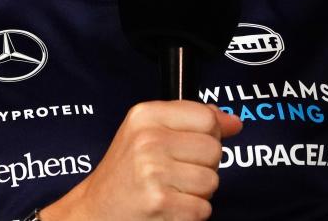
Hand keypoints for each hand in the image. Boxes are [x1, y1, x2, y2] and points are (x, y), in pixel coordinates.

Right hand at [41, 100, 242, 220]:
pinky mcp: (161, 203)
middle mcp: (148, 140)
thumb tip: (233, 122)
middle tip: (175, 173)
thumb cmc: (124, 174)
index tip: (194, 146)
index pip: (206, 117)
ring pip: (212, 181)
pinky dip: (190, 214)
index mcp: (145, 116)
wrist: (94, 212)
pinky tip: (168, 207)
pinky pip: (203, 209)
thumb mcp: (147, 132)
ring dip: (197, 193)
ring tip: (170, 191)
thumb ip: (190, 120)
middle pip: (214, 150)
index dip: (209, 135)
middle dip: (203, 166)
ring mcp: (154, 172)